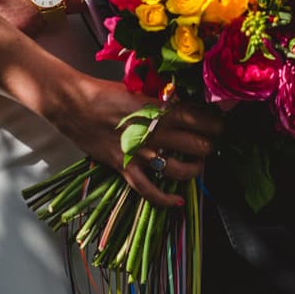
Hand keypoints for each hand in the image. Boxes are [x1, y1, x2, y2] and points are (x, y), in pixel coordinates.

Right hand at [54, 78, 224, 208]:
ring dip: (195, 169)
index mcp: (160, 110)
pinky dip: (166, 199)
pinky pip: (149, 190)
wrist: (73, 104)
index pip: (199, 119)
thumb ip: (162, 102)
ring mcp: (140, 153)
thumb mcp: (138, 91)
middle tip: (212, 144)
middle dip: (210, 146)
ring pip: (180, 169)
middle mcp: (155, 133)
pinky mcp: (125, 168)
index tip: (221, 124)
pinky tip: (179, 201)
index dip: (215, 124)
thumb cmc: (104, 93)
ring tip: (199, 164)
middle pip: (197, 144)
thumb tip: (183, 106)